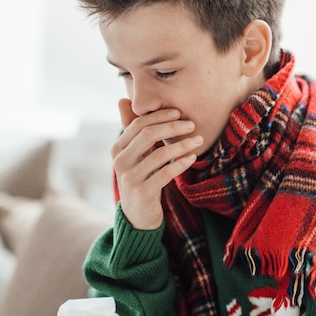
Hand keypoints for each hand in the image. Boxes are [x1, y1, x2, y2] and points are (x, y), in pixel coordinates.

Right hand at [112, 98, 202, 228]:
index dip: (160, 116)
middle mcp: (120, 161)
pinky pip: (166, 173)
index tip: (179, 113)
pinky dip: (181, 163)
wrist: (138, 215)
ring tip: (198, 140)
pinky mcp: (143, 192)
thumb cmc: (140, 177)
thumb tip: (122, 100)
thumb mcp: (134, 154)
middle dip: (173, 127)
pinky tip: (192, 157)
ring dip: (182, 145)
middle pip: (148, 134)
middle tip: (192, 125)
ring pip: (159, 154)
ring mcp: (130, 178)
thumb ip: (132, 130)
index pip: (139, 124)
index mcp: (117, 148)